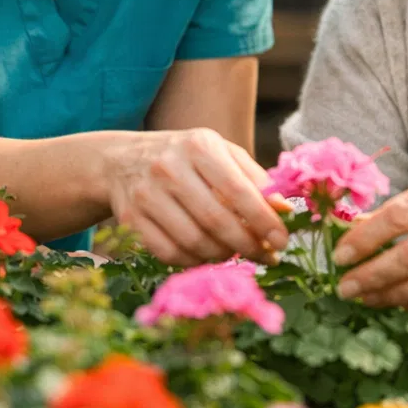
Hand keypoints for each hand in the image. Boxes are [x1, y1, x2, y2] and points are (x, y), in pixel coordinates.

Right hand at [106, 128, 290, 266]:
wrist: (122, 160)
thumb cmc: (185, 157)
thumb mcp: (221, 154)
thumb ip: (255, 179)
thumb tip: (285, 211)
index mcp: (199, 146)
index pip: (238, 190)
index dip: (263, 220)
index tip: (282, 241)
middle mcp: (170, 168)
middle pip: (216, 221)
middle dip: (247, 245)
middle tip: (267, 256)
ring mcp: (147, 194)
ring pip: (193, 241)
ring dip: (222, 256)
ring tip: (236, 253)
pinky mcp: (131, 218)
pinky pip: (169, 253)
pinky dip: (194, 261)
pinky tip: (207, 255)